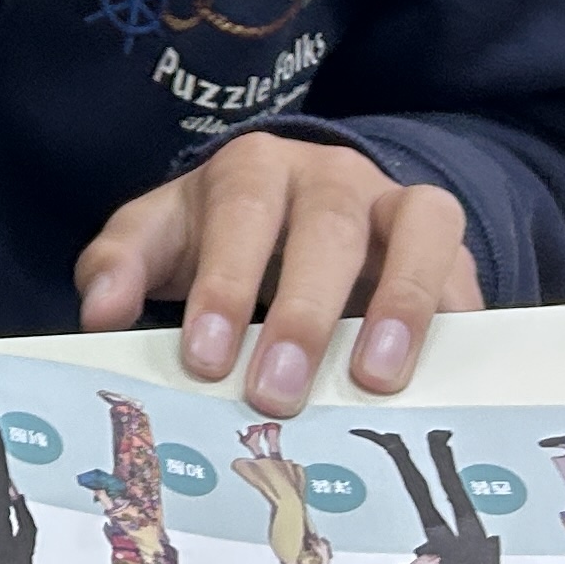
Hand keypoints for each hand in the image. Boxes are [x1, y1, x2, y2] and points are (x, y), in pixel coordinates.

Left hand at [74, 133, 480, 413]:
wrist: (301, 209)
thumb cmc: (221, 236)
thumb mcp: (162, 239)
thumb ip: (121, 265)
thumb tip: (99, 313)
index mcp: (252, 170)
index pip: (239, 214)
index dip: (223, 284)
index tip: (204, 359)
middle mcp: (331, 176)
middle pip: (325, 229)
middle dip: (301, 314)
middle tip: (276, 393)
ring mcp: (397, 202)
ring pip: (416, 230)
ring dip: (399, 304)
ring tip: (375, 381)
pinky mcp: (447, 243)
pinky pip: (464, 267)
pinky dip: (458, 315)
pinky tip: (443, 374)